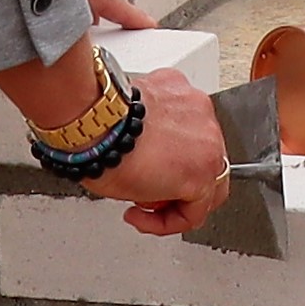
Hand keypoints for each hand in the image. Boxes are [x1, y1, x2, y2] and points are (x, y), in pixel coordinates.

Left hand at [98, 71, 235, 236]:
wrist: (95, 124)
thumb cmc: (109, 159)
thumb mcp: (140, 197)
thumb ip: (164, 195)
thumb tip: (159, 188)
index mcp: (202, 174)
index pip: (198, 208)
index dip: (170, 220)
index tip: (150, 215)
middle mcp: (209, 139)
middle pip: (208, 173)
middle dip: (182, 188)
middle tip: (157, 194)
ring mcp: (197, 109)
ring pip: (199, 137)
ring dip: (178, 153)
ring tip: (150, 160)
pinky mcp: (179, 85)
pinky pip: (181, 109)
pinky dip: (167, 121)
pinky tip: (145, 131)